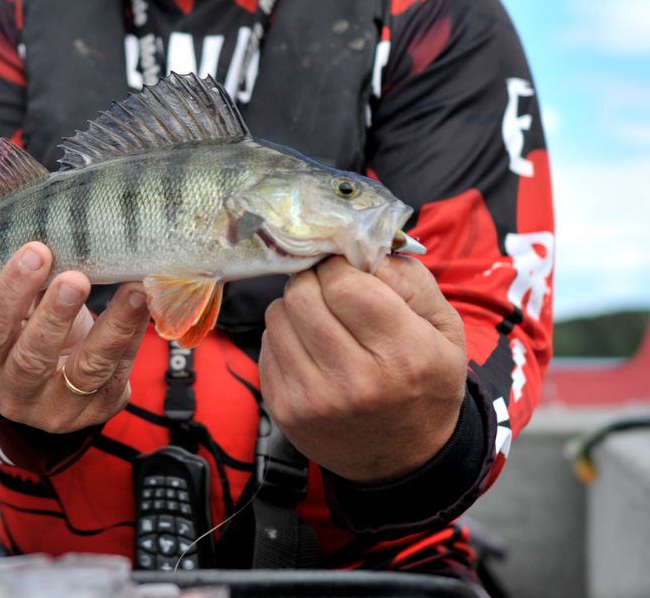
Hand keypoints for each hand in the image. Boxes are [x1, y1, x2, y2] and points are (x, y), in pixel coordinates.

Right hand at [0, 242, 149, 432]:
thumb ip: (24, 284)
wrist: (52, 385)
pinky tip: (146, 305)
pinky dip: (135, 336)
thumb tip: (45, 231)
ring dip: (113, 327)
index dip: (11, 290)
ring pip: (86, 370)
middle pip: (33, 358)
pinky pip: (119, 372)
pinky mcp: (99, 409)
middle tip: (76, 277)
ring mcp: (59, 408)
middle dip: (56, 314)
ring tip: (134, 290)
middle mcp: (16, 393)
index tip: (36, 250)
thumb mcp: (19, 312)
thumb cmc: (31, 330)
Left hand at [259, 255, 465, 482]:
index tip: (347, 270)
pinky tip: (312, 350)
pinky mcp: (284, 410)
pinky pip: (267, 343)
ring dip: (296, 307)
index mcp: (402, 355)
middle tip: (332, 291)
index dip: (340, 266)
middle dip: (315, 281)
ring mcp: (313, 400)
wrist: (405, 460)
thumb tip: (357, 249)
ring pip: (277, 314)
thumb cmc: (425, 380)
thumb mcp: (443, 327)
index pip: (343, 283)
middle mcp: (354, 381)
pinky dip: (285, 336)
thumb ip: (407, 279)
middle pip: (302, 293)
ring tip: (324, 322)